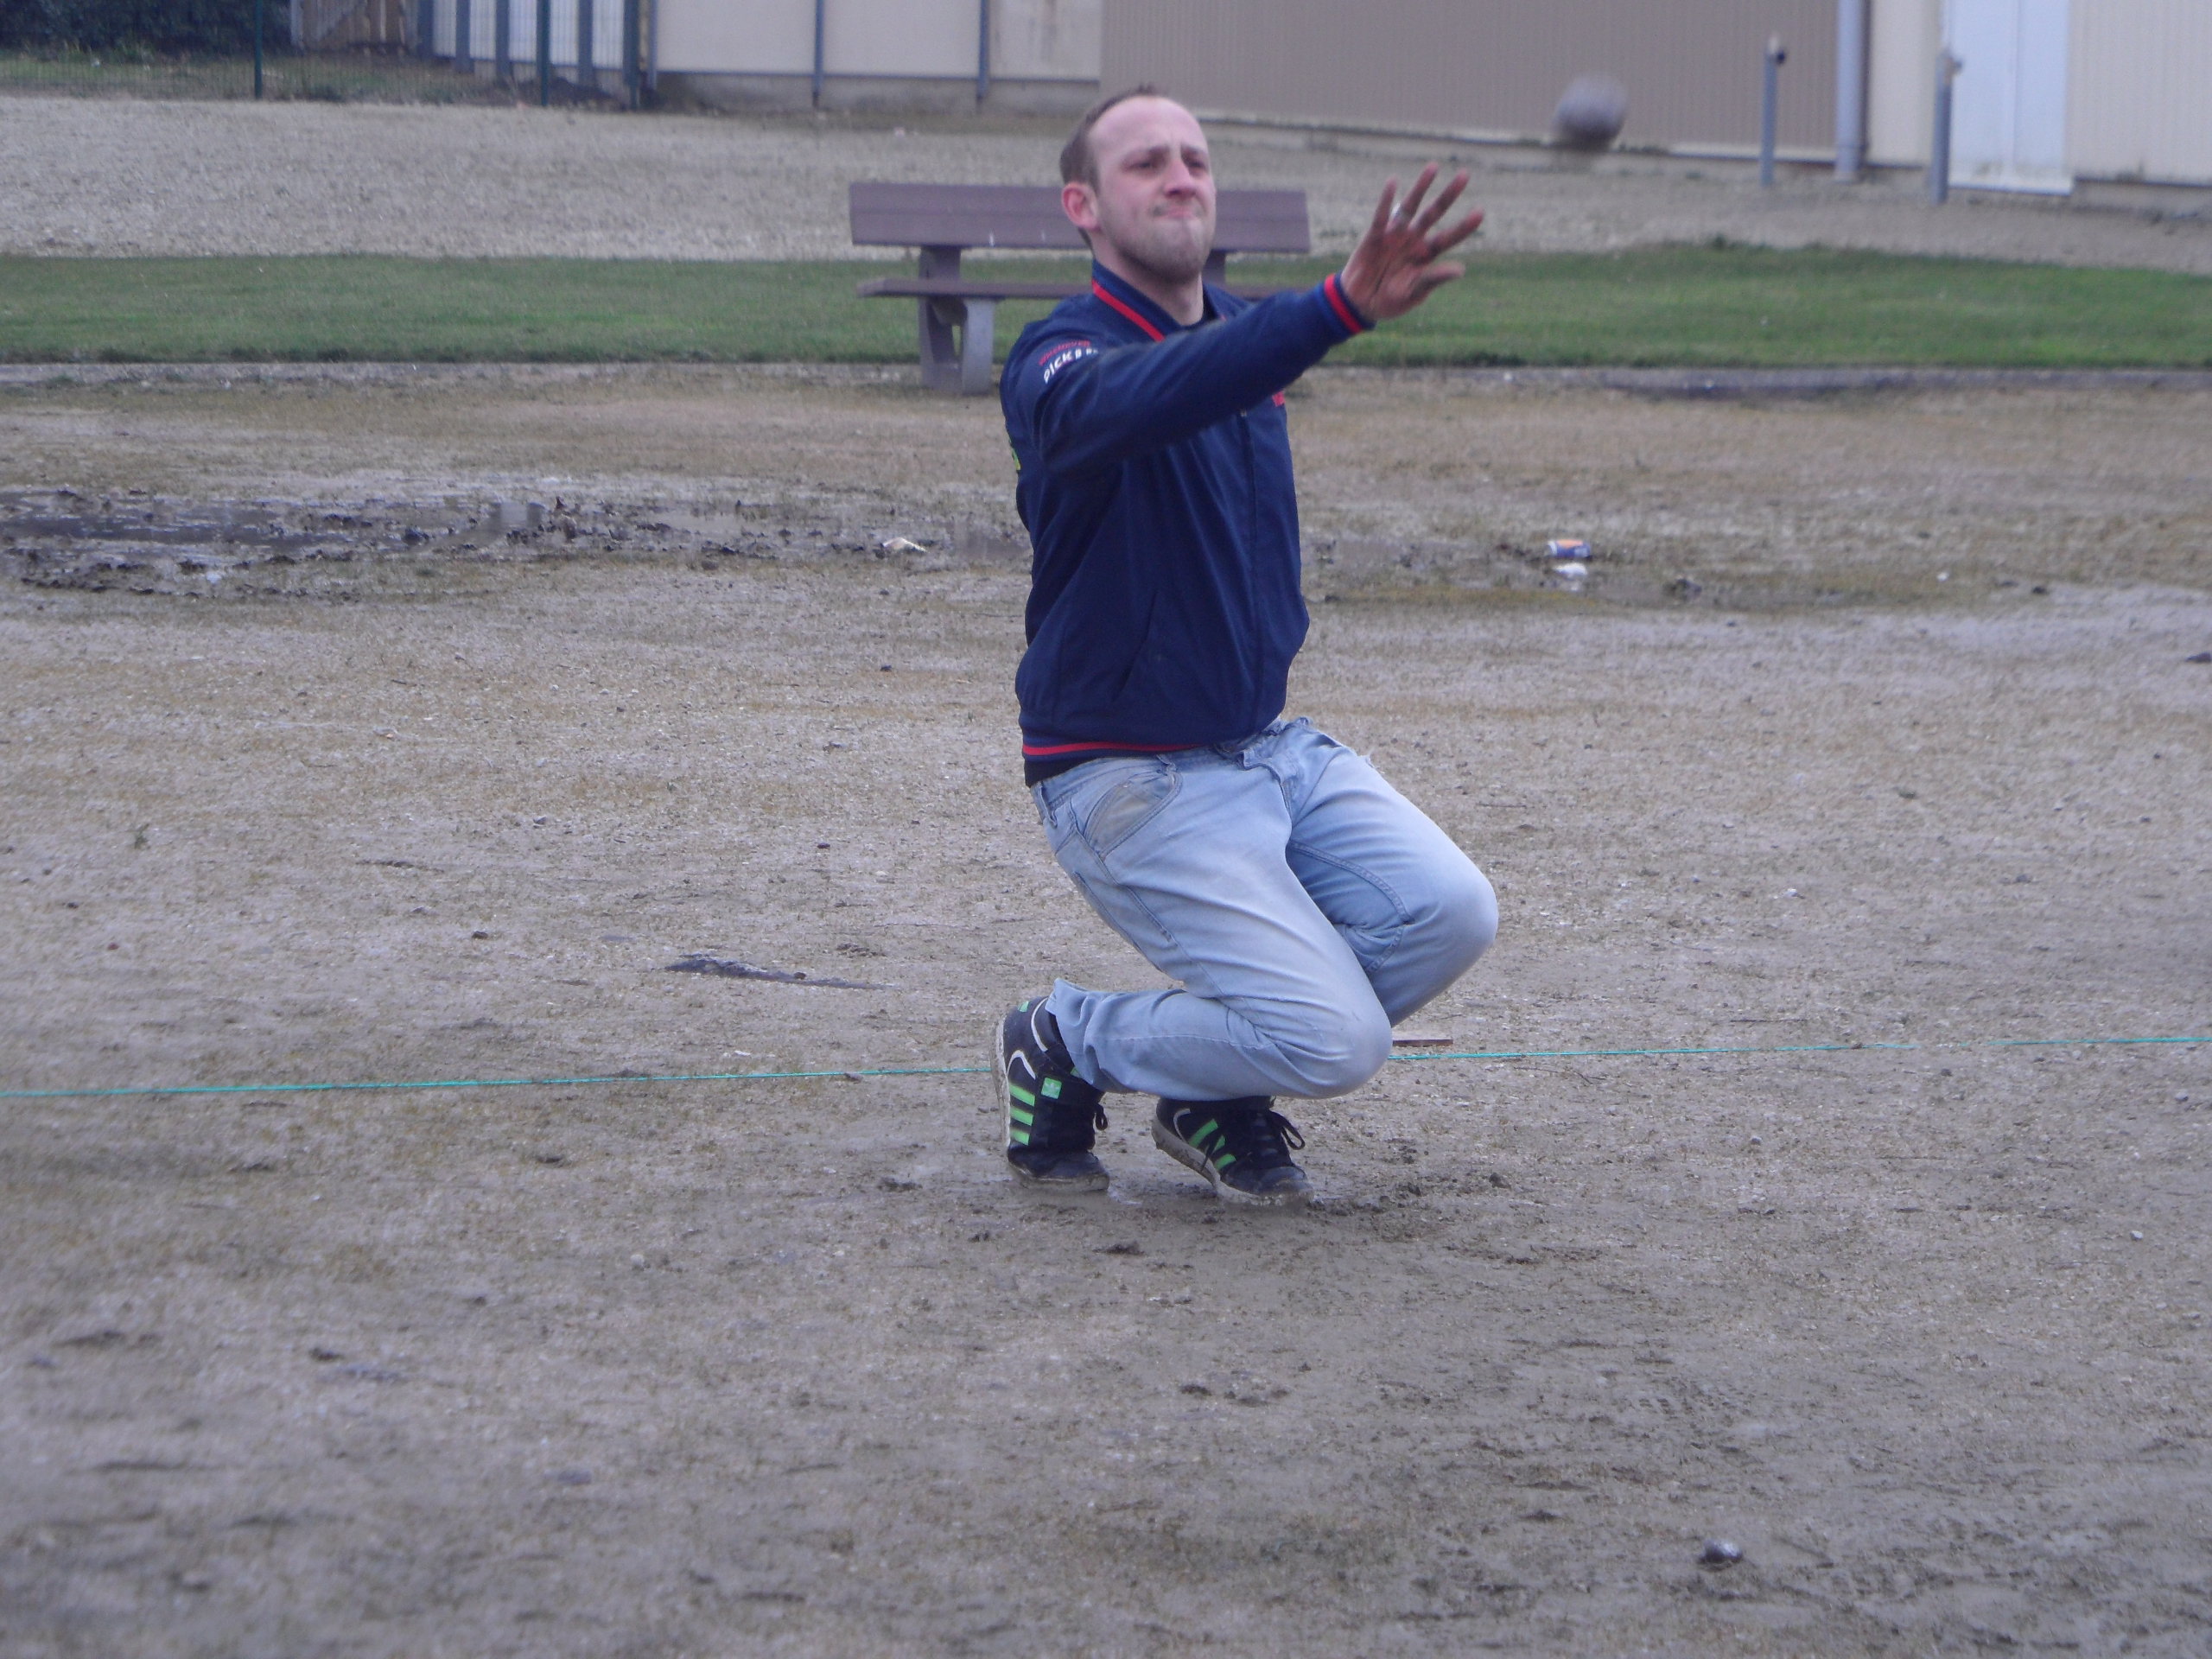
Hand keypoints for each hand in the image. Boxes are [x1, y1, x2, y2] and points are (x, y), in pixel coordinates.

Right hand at [1338, 164, 1483, 322]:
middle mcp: (1414, 240)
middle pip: (1434, 213)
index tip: (1480, 212)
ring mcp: (1395, 235)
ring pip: (1411, 207)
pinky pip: (1382, 216)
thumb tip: (1461, 270)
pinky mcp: (1375, 235)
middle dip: (1448, 196)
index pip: (1448, 238)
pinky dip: (1386, 200)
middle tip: (1465, 175)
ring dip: (1421, 187)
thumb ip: (1433, 279)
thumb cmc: (1389, 301)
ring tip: (1433, 168)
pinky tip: (1393, 182)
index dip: (1464, 227)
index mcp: (1426, 255)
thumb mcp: (1413, 294)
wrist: (1360, 304)